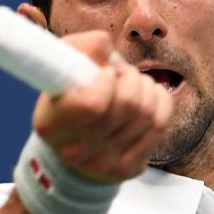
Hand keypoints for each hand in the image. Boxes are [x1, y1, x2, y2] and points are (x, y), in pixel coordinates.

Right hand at [32, 30, 171, 182]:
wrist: (71, 151)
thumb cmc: (68, 99)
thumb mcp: (62, 69)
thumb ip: (81, 48)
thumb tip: (107, 44)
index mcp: (52, 125)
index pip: (94, 103)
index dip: (107, 79)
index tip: (105, 73)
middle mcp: (76, 151)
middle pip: (129, 104)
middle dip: (132, 77)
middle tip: (123, 74)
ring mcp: (104, 165)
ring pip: (148, 114)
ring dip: (147, 87)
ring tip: (135, 83)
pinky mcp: (128, 169)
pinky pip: (160, 126)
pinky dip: (161, 102)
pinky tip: (150, 96)